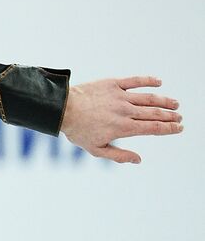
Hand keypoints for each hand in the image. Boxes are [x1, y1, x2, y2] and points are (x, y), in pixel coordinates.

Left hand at [60, 76, 182, 163]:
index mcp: (123, 128)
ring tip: (175, 103)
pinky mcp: (113, 83)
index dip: (169, 128)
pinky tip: (159, 82)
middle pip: (155, 113)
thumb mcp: (96, 149)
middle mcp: (125, 111)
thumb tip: (138, 160)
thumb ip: (118, 155)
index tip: (179, 128)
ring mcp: (120, 96)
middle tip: (179, 117)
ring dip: (164, 101)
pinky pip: (134, 80)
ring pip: (149, 98)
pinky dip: (148, 80)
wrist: (62, 109)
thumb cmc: (77, 130)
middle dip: (170, 116)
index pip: (153, 128)